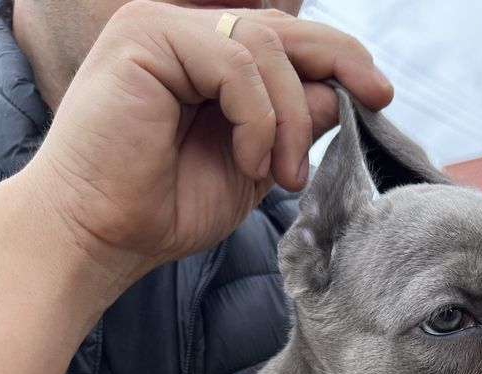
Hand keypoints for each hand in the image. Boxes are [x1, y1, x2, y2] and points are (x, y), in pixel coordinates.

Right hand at [22, 0, 391, 289]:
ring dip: (291, 116)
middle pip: (283, 31)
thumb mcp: (252, 167)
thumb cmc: (165, 209)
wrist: (102, 235)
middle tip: (375, 100)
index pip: (284, 44)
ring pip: (265, 46)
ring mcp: (163, 29)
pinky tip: (250, 160)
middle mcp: (185, 34)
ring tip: (282, 174)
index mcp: (207, 63)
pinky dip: (256, 115)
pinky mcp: (146, 35)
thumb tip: (344, 96)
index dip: (337, 60)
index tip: (379, 96)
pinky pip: (234, 61)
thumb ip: (291, 129)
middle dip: (339, 64)